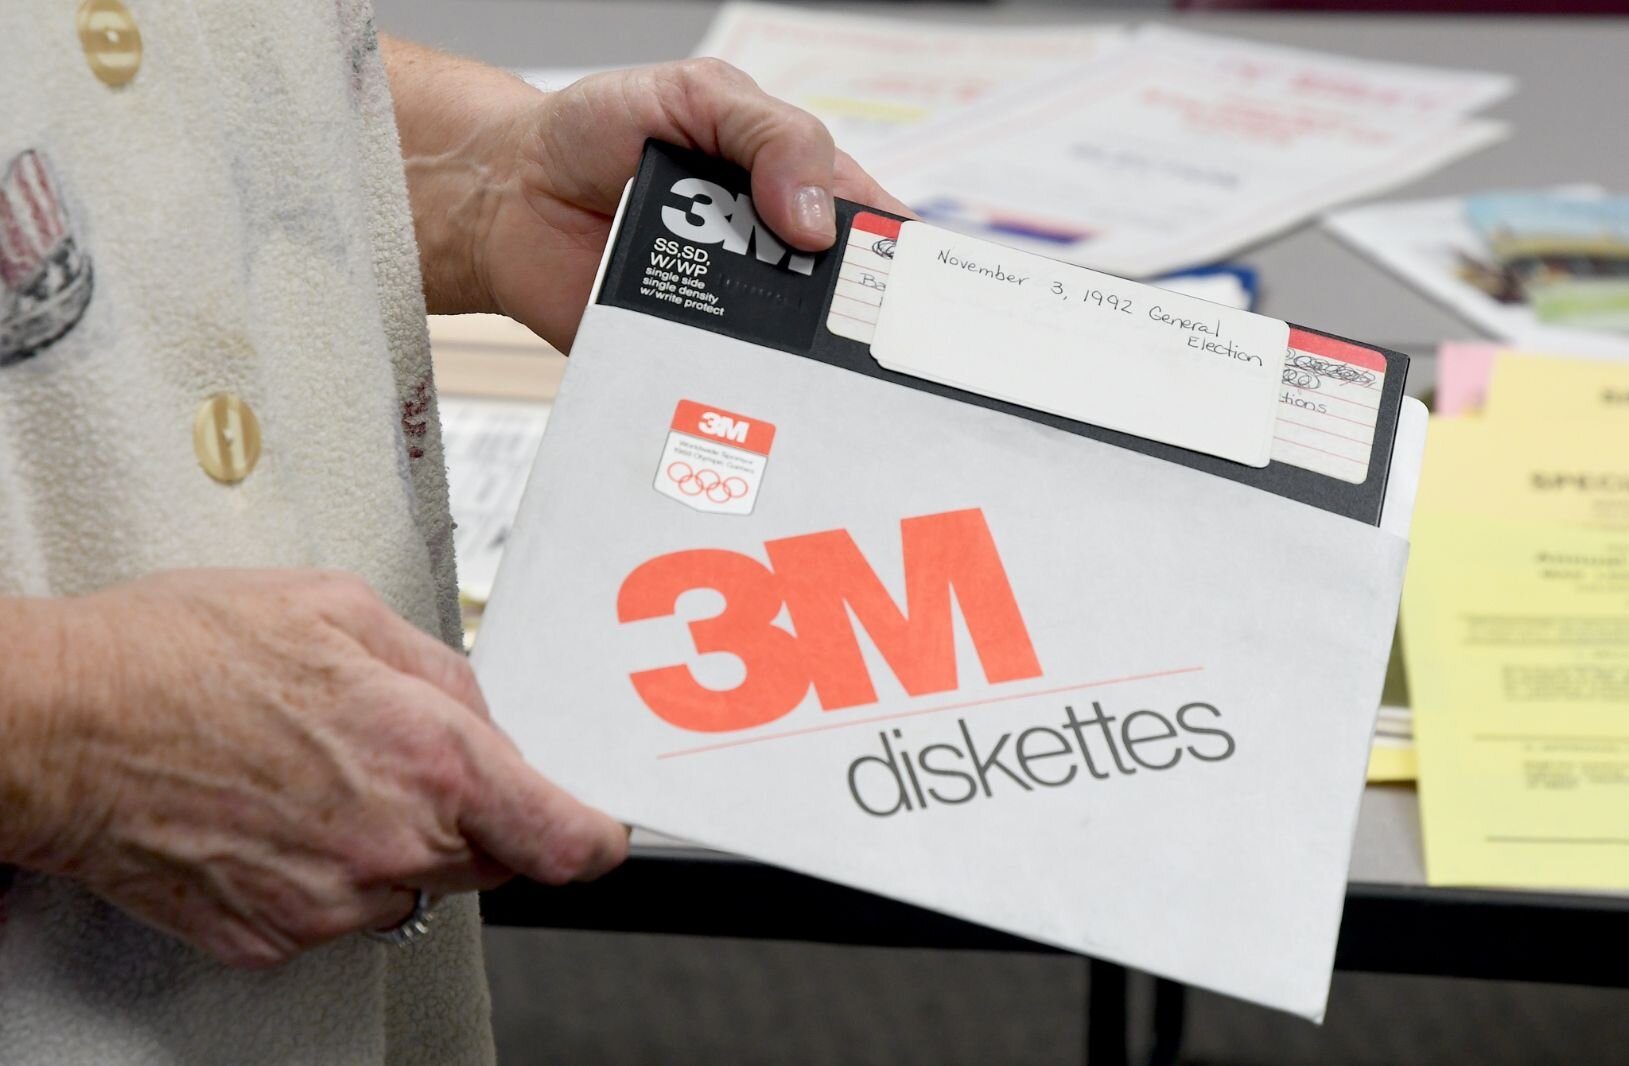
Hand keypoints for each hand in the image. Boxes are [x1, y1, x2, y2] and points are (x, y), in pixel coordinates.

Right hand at [8, 569, 625, 968]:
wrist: (56, 724)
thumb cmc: (178, 655)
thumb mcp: (341, 610)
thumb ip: (442, 671)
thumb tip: (481, 715)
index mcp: (429, 758)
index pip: (565, 840)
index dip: (592, 834)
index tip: (597, 828)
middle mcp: (392, 843)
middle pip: (497, 858)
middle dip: (477, 812)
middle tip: (407, 757)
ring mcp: (330, 900)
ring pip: (415, 883)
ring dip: (396, 838)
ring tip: (319, 771)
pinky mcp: (272, 934)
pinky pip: (339, 907)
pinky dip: (327, 866)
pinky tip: (277, 808)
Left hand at [382, 40, 910, 348]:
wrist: (504, 193)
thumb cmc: (598, 131)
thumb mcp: (698, 95)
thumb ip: (768, 134)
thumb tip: (815, 214)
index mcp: (796, 188)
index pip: (876, 227)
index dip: (907, 258)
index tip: (923, 285)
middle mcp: (773, 259)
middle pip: (848, 305)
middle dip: (866, 322)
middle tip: (869, 331)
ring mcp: (731, 313)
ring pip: (793, 356)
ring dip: (802, 360)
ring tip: (803, 357)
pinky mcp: (684, 357)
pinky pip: (723, 384)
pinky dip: (736, 389)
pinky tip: (742, 383)